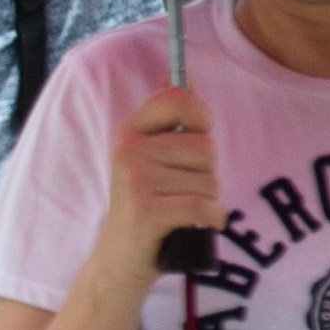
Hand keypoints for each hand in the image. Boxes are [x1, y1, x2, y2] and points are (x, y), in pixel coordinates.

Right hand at [87, 85, 224, 283]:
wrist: (119, 260)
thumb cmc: (144, 204)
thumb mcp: (149, 156)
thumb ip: (167, 115)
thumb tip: (180, 70)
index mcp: (130, 132)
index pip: (179, 98)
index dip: (201, 117)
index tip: (196, 136)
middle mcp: (128, 150)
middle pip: (206, 146)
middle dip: (206, 173)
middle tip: (178, 190)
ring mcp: (135, 180)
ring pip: (211, 180)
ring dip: (207, 200)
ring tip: (179, 209)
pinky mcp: (148, 211)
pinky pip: (206, 206)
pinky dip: (211, 220)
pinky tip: (194, 226)